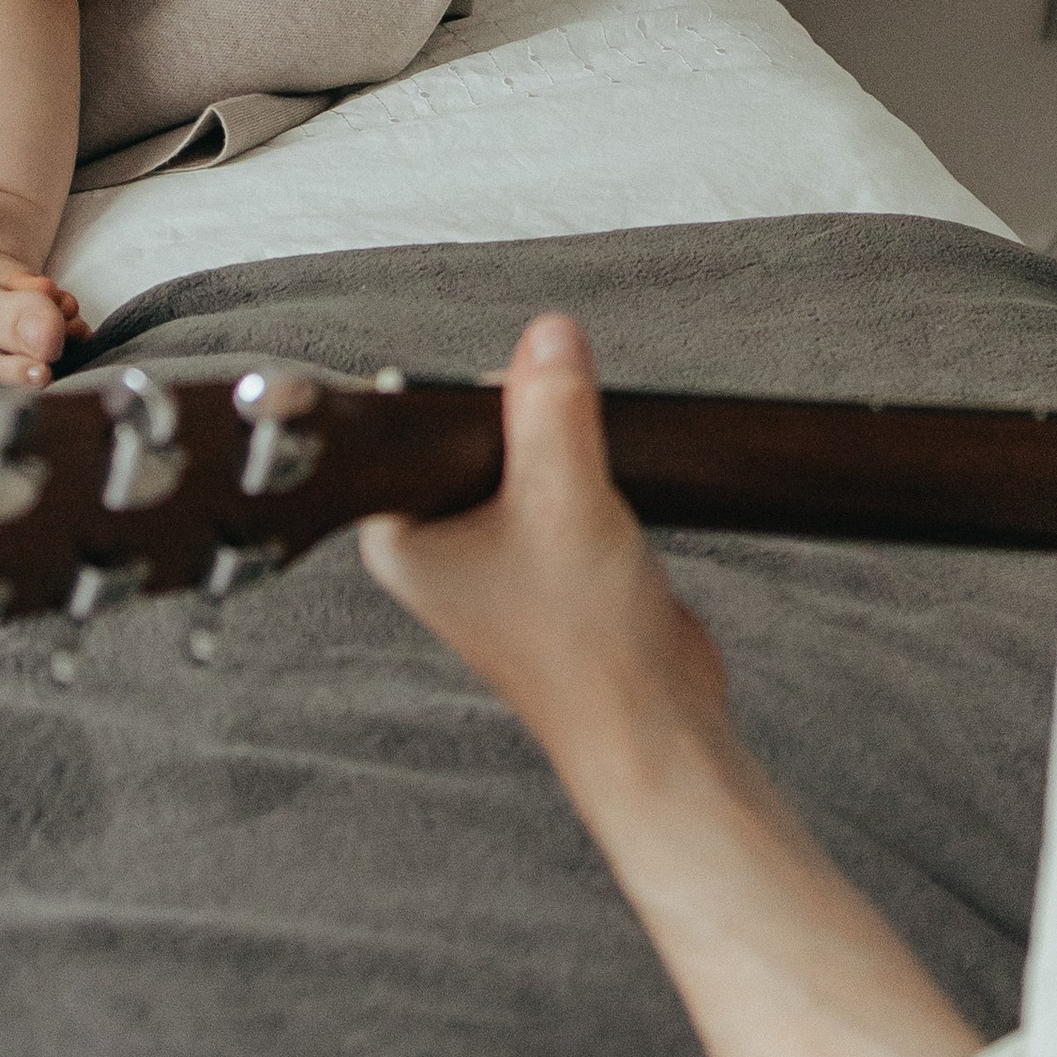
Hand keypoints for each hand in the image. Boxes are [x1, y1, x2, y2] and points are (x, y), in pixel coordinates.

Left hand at [359, 317, 729, 784]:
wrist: (656, 722)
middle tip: (563, 429)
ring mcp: (490, 552)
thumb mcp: (566, 499)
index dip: (468, 393)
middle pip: (472, 431)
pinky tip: (606, 490)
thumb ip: (553, 408)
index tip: (517, 377)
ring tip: (587, 476)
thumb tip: (549, 334)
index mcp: (400, 535)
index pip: (413, 424)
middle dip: (524, 415)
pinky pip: (555, 484)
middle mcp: (434, 543)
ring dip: (558, 446)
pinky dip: (583, 474)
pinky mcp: (544, 557)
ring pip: (518, 455)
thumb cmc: (587, 652)